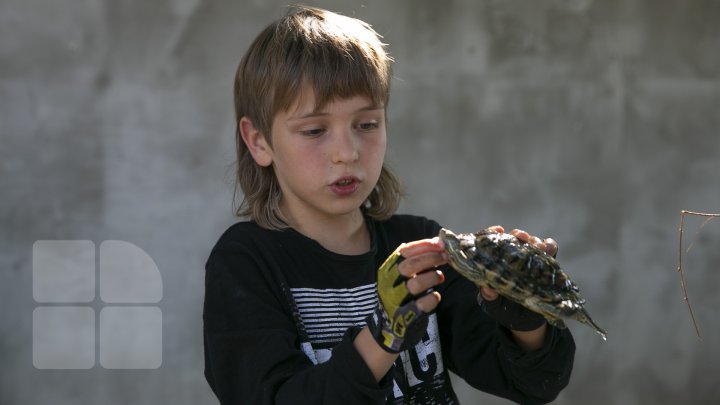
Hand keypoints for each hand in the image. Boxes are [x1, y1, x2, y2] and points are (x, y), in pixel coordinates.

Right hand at [367, 238, 446, 352]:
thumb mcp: (398, 277)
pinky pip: (423, 304)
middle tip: (445, 257)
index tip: (440, 244)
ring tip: (440, 277)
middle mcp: (389, 283)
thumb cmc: (399, 296)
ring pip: (416, 284)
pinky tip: (435, 296)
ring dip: (433, 277)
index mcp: (387, 270)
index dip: (424, 245)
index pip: (404, 252)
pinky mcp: (406, 316)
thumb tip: (438, 243)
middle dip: (431, 258)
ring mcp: (397, 300)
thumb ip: (414, 262)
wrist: (386, 328)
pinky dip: (433, 298)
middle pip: (410, 265)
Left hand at [478, 226, 557, 331]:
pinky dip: (550, 246)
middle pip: (515, 238)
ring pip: (533, 242)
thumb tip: (487, 289)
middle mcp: (513, 256)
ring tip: (537, 245)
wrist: (525, 321)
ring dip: (535, 241)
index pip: (493, 241)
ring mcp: (530, 258)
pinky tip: (548, 249)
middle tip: (521, 236)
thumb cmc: (503, 308)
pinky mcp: (546, 263)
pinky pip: (550, 250)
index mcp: (496, 261)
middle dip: (519, 235)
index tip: (499, 230)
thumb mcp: (493, 303)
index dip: (494, 233)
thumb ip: (489, 296)